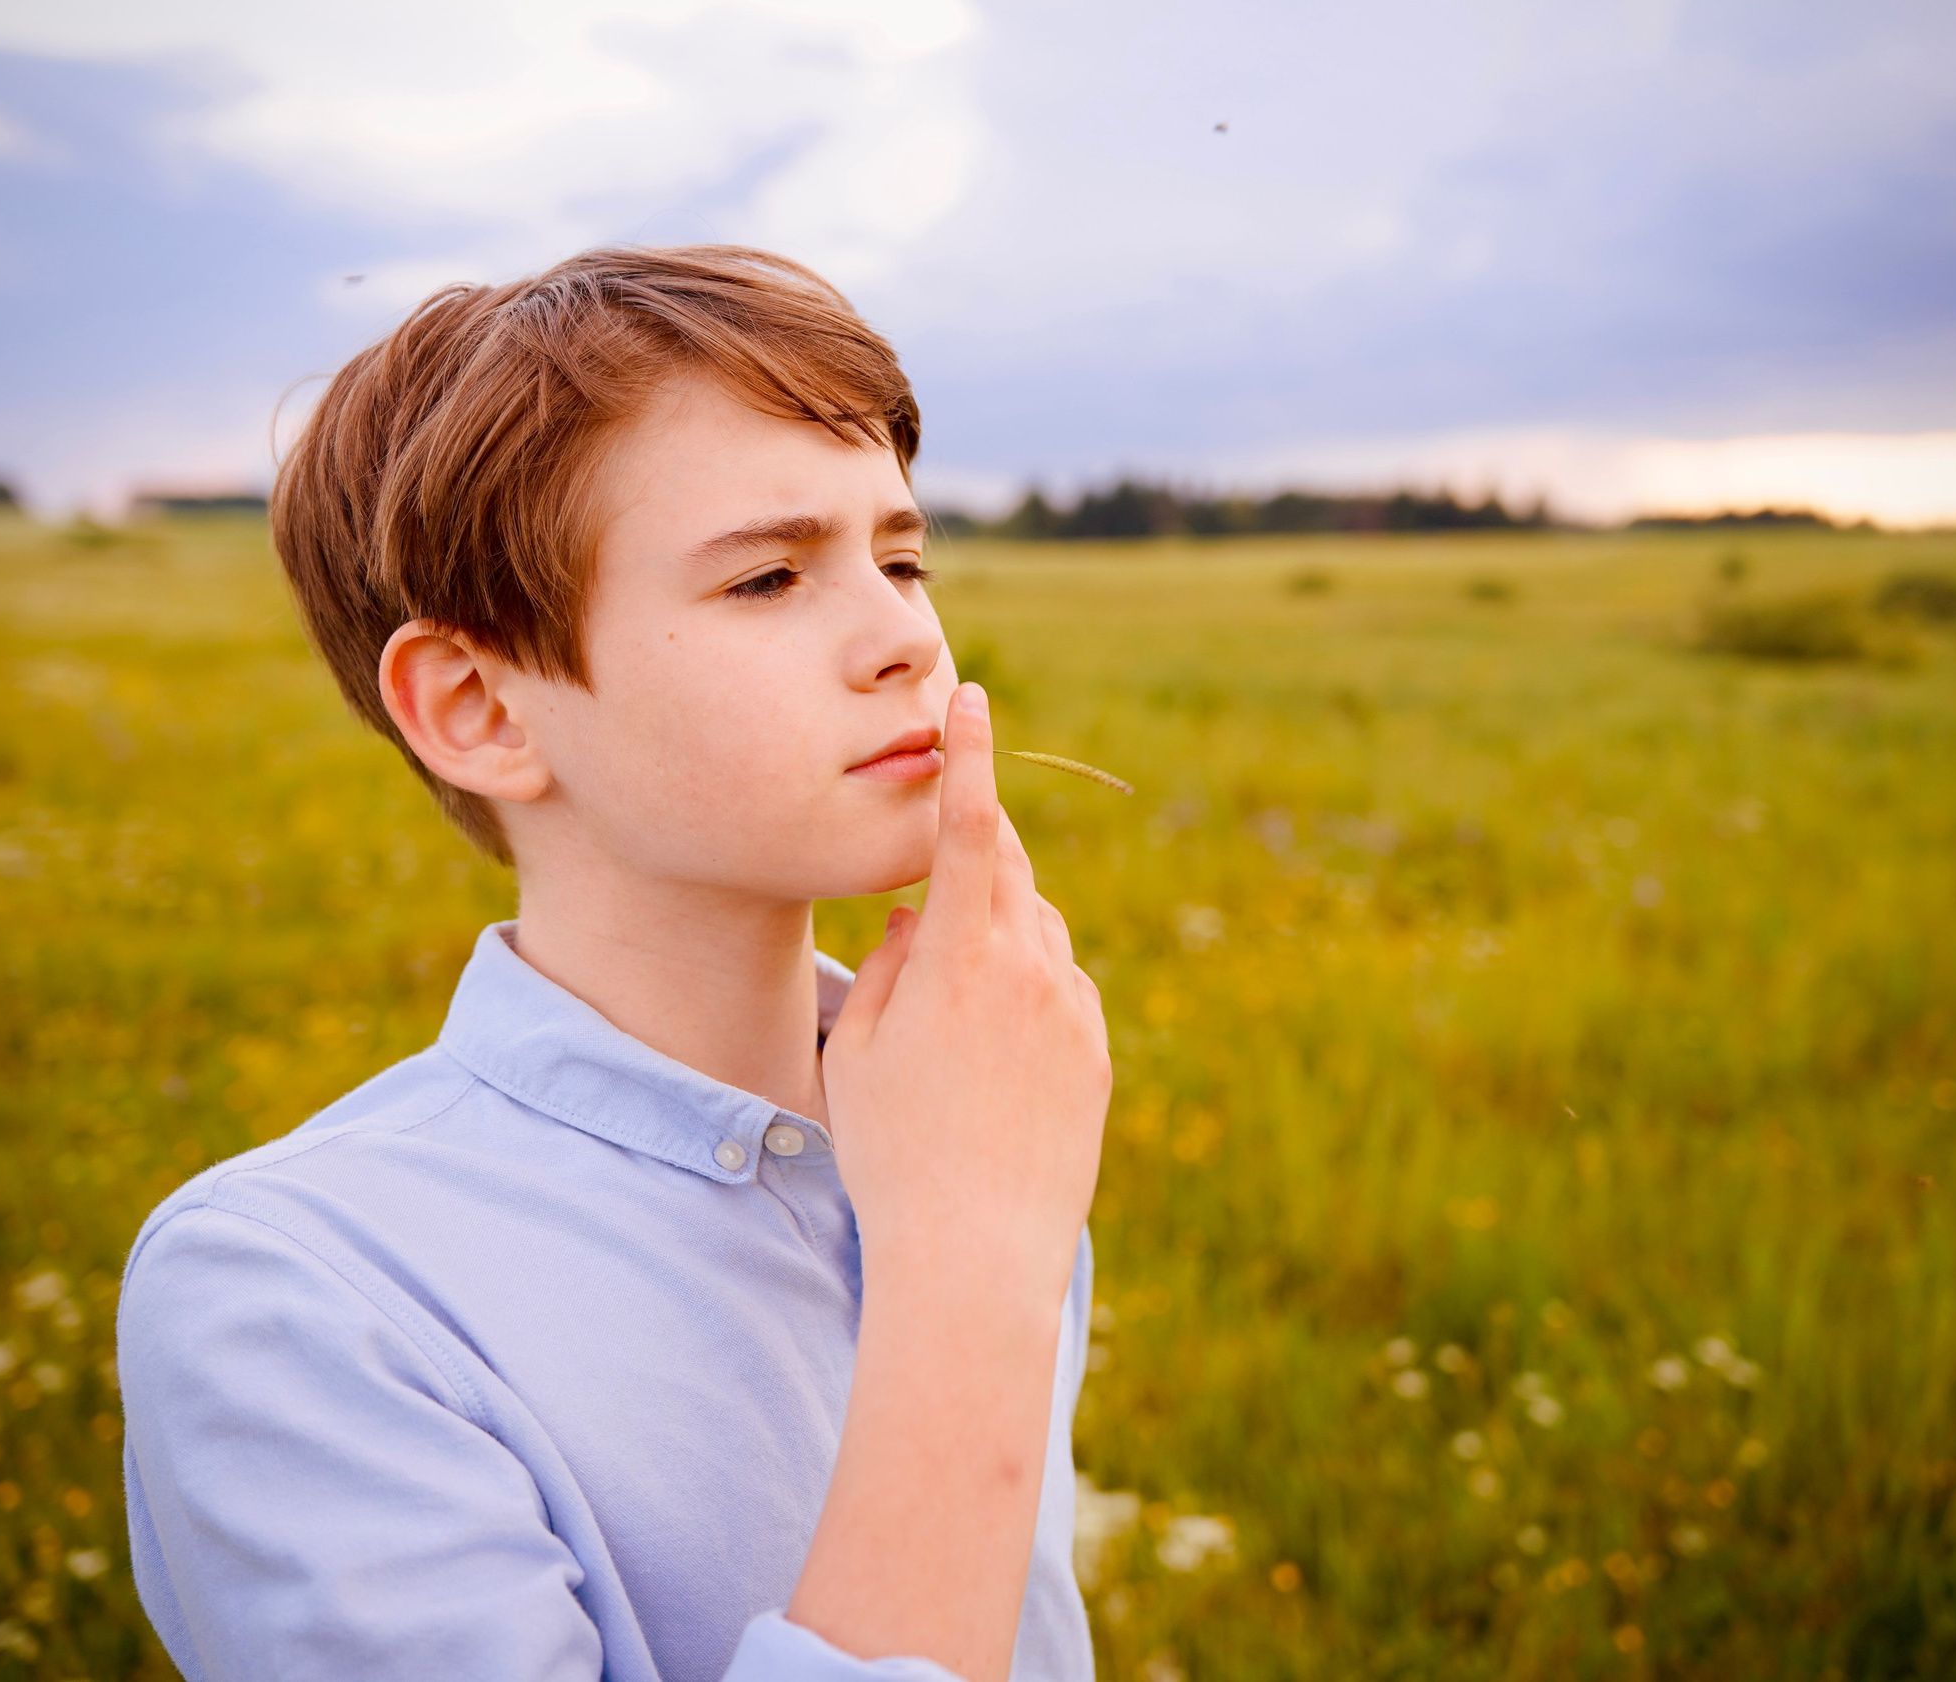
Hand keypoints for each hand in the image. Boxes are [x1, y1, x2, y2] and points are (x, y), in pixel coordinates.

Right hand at [821, 681, 1110, 1306]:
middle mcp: (1031, 969)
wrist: (976, 1257)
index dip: (968, 757)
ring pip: (1038, 931)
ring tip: (949, 1005)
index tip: (970, 698)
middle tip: (942, 851)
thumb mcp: (857, 1052)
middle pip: (1009, 869)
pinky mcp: (1098, 1056)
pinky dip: (1029, 990)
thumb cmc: (894, 1153)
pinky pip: (1063, 990)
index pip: (965, 829)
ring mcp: (1074, 1012)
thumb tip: (916, 917)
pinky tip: (992, 1052)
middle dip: (977, 845)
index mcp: (962, 956)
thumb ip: (886, 964)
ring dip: (998, 931)